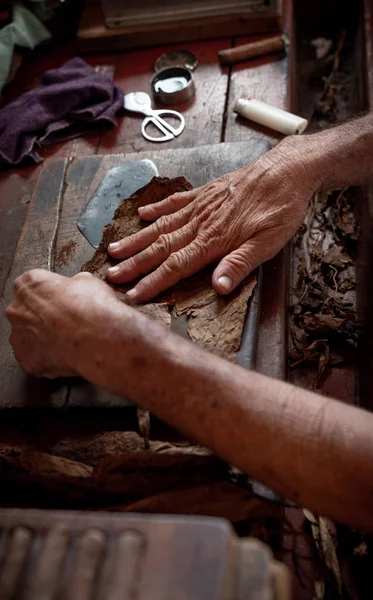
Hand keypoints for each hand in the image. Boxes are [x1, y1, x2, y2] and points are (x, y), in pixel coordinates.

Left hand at [6, 269, 116, 377]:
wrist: (99, 339)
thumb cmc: (92, 309)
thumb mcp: (88, 282)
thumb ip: (73, 284)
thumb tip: (77, 288)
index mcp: (29, 285)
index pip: (35, 286)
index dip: (53, 293)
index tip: (65, 299)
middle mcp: (17, 310)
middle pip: (27, 312)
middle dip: (45, 316)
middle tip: (68, 320)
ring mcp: (19, 337)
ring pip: (29, 336)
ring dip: (45, 337)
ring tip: (70, 339)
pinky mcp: (26, 360)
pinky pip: (35, 358)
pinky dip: (48, 357)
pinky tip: (66, 353)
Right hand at [106, 138, 314, 302]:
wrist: (288, 169)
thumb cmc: (282, 209)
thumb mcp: (270, 242)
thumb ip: (241, 263)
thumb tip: (218, 287)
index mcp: (215, 240)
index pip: (177, 266)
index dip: (153, 282)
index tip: (133, 295)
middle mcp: (201, 222)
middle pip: (161, 246)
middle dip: (134, 264)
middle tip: (110, 275)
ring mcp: (200, 205)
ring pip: (161, 225)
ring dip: (137, 240)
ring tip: (115, 249)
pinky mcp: (205, 192)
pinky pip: (175, 201)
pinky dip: (157, 208)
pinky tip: (142, 214)